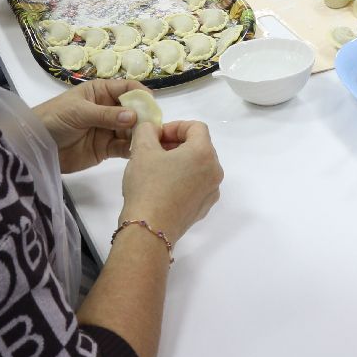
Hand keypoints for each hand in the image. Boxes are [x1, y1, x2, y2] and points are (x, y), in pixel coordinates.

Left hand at [36, 79, 143, 172]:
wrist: (35, 145)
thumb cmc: (54, 118)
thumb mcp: (79, 112)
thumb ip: (106, 115)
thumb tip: (133, 116)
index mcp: (101, 92)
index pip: (127, 88)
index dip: (141, 94)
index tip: (152, 105)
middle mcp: (109, 109)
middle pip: (134, 111)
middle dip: (145, 117)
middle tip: (154, 128)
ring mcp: (109, 130)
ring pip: (132, 130)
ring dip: (141, 135)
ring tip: (150, 142)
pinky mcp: (106, 149)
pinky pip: (124, 148)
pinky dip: (133, 150)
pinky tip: (140, 153)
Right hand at [120, 116, 222, 243]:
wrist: (150, 230)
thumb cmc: (148, 185)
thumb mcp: (142, 150)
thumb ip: (147, 131)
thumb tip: (153, 130)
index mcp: (204, 153)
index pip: (196, 127)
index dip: (175, 126)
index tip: (156, 136)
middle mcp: (215, 171)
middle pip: (199, 147)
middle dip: (177, 144)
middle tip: (154, 150)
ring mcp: (211, 191)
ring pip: (198, 167)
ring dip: (180, 161)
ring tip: (157, 169)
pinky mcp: (203, 208)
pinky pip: (196, 185)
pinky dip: (183, 179)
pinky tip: (163, 188)